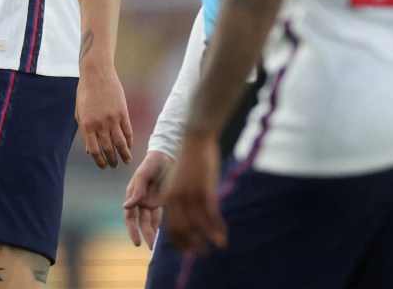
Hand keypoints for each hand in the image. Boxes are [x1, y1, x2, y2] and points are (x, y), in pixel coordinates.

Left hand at [76, 66, 133, 168]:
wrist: (96, 73)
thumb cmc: (85, 92)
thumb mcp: (80, 113)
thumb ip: (84, 132)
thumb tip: (90, 150)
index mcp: (87, 125)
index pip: (94, 151)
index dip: (99, 161)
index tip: (103, 166)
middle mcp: (100, 124)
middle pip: (108, 149)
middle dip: (112, 161)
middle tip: (114, 165)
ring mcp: (112, 118)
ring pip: (120, 143)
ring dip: (124, 155)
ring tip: (126, 161)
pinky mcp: (123, 112)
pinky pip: (128, 131)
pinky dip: (129, 141)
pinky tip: (129, 146)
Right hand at [123, 150, 172, 247]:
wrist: (168, 155)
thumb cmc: (152, 162)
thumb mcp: (144, 174)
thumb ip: (137, 190)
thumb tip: (125, 206)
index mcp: (133, 194)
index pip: (130, 216)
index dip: (132, 229)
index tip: (137, 242)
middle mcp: (141, 200)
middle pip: (141, 222)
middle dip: (145, 234)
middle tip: (150, 246)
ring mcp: (151, 201)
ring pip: (150, 221)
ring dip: (152, 232)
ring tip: (155, 244)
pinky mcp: (162, 200)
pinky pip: (160, 215)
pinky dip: (161, 224)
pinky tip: (165, 231)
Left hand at [163, 133, 225, 254]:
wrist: (195, 138)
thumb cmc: (189, 159)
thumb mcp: (178, 180)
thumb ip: (178, 198)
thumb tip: (184, 214)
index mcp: (168, 197)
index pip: (171, 227)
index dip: (180, 241)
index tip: (188, 250)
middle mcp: (176, 199)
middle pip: (183, 230)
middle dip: (193, 244)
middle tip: (203, 252)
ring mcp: (190, 195)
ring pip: (199, 225)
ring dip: (209, 238)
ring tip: (219, 245)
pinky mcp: (203, 190)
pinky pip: (211, 215)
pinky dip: (218, 226)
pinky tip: (224, 233)